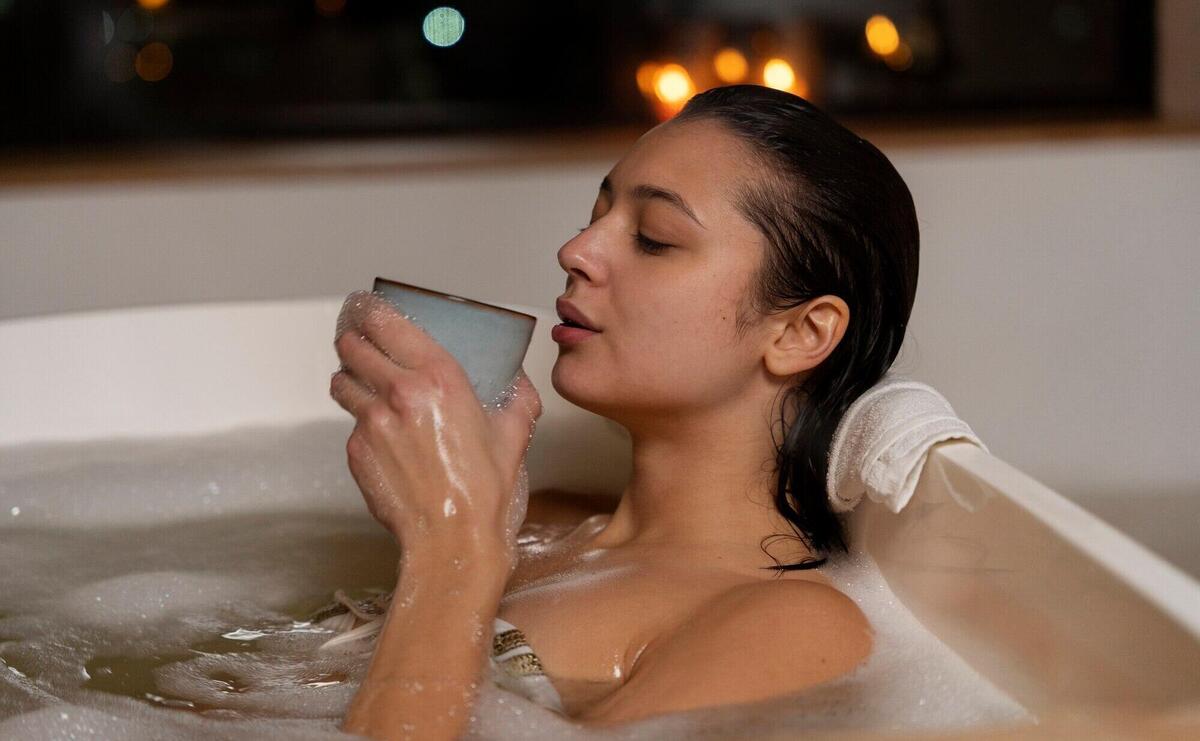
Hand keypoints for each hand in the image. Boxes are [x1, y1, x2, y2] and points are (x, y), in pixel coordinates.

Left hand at [329, 291, 541, 562]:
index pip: (387, 322)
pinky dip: (362, 422)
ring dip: (350, 376)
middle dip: (353, 338)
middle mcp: (398, 392)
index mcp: (439, 377)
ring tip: (361, 380)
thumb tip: (518, 384)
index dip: (369, 308)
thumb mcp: (513, 434)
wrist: (452, 538)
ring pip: (342, 381)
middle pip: (352, 345)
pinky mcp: (357, 452)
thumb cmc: (485, 490)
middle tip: (357, 338)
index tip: (365, 304)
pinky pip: (352, 425)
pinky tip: (382, 435)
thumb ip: (517, 399)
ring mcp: (371, 422)